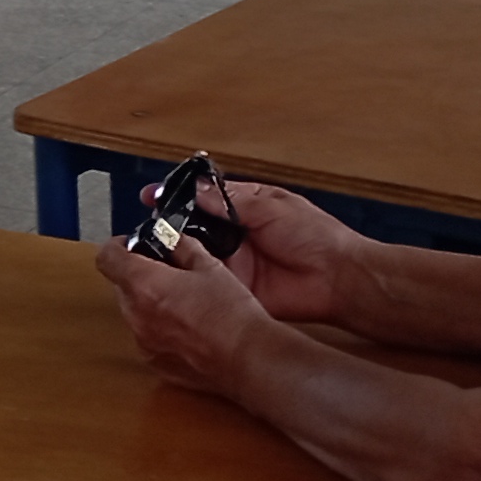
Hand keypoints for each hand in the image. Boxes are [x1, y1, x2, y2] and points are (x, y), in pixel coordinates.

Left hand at [92, 230, 278, 393]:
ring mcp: (143, 342)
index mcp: (144, 285)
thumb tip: (171, 238)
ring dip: (147, 302)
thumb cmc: (231, 314)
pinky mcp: (155, 362)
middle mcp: (136, 315)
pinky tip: (186, 326)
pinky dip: (158, 327)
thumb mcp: (210, 266)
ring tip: (181, 300)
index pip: (107, 258)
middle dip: (137, 274)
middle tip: (165, 271)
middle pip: (120, 285)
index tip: (130, 244)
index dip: (117, 247)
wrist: (248, 358)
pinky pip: (146, 336)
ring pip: (133, 312)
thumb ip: (183, 247)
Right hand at [158, 179, 355, 323]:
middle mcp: (235, 235)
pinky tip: (167, 275)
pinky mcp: (235, 288)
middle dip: (169, 227)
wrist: (337, 278)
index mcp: (245, 209)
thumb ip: (230, 201)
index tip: (150, 196)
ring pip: (195, 255)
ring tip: (146, 250)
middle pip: (193, 228)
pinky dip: (189, 278)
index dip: (178, 197)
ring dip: (175, 252)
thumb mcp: (270, 206)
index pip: (203, 199)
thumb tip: (196, 191)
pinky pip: (206, 282)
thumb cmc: (314, 235)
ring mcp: (233, 263)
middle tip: (143, 228)